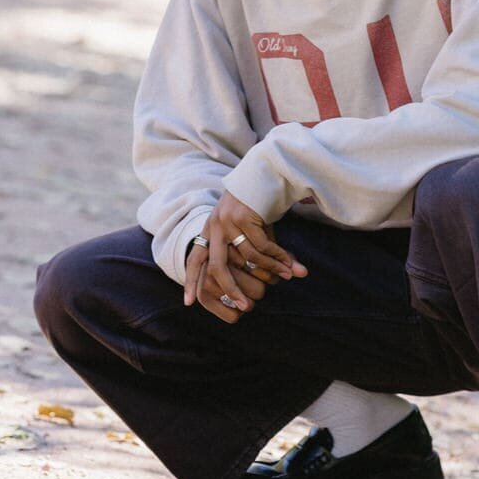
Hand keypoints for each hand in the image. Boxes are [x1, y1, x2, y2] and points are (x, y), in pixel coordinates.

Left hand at [183, 191, 307, 321]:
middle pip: (217, 267)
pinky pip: (262, 246)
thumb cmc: (258, 204)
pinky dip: (278, 257)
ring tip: (285, 278)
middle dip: (230, 289)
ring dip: (270, 269)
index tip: (188, 303)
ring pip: (248, 256)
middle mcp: (214, 225)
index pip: (195, 258)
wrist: (266, 171)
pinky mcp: (245, 217)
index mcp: (210, 228)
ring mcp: (228, 221)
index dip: (191, 280)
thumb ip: (250, 251)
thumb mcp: (249, 227)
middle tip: (245, 306)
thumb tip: (261, 276)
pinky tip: (290, 265)